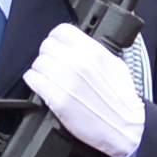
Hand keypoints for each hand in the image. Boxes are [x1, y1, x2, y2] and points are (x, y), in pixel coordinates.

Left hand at [26, 22, 146, 156]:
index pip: (62, 30)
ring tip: (49, 77)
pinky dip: (34, 81)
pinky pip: (32, 79)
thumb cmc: (121, 99)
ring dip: (41, 69)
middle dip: (49, 54)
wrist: (123, 126)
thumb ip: (94, 52)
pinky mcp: (54, 97)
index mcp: (93, 51)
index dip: (57, 38)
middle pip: (46, 45)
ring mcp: (64, 78)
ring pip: (38, 62)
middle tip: (53, 64)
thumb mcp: (115, 65)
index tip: (58, 45)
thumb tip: (78, 45)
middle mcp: (77, 61)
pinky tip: (42, 85)